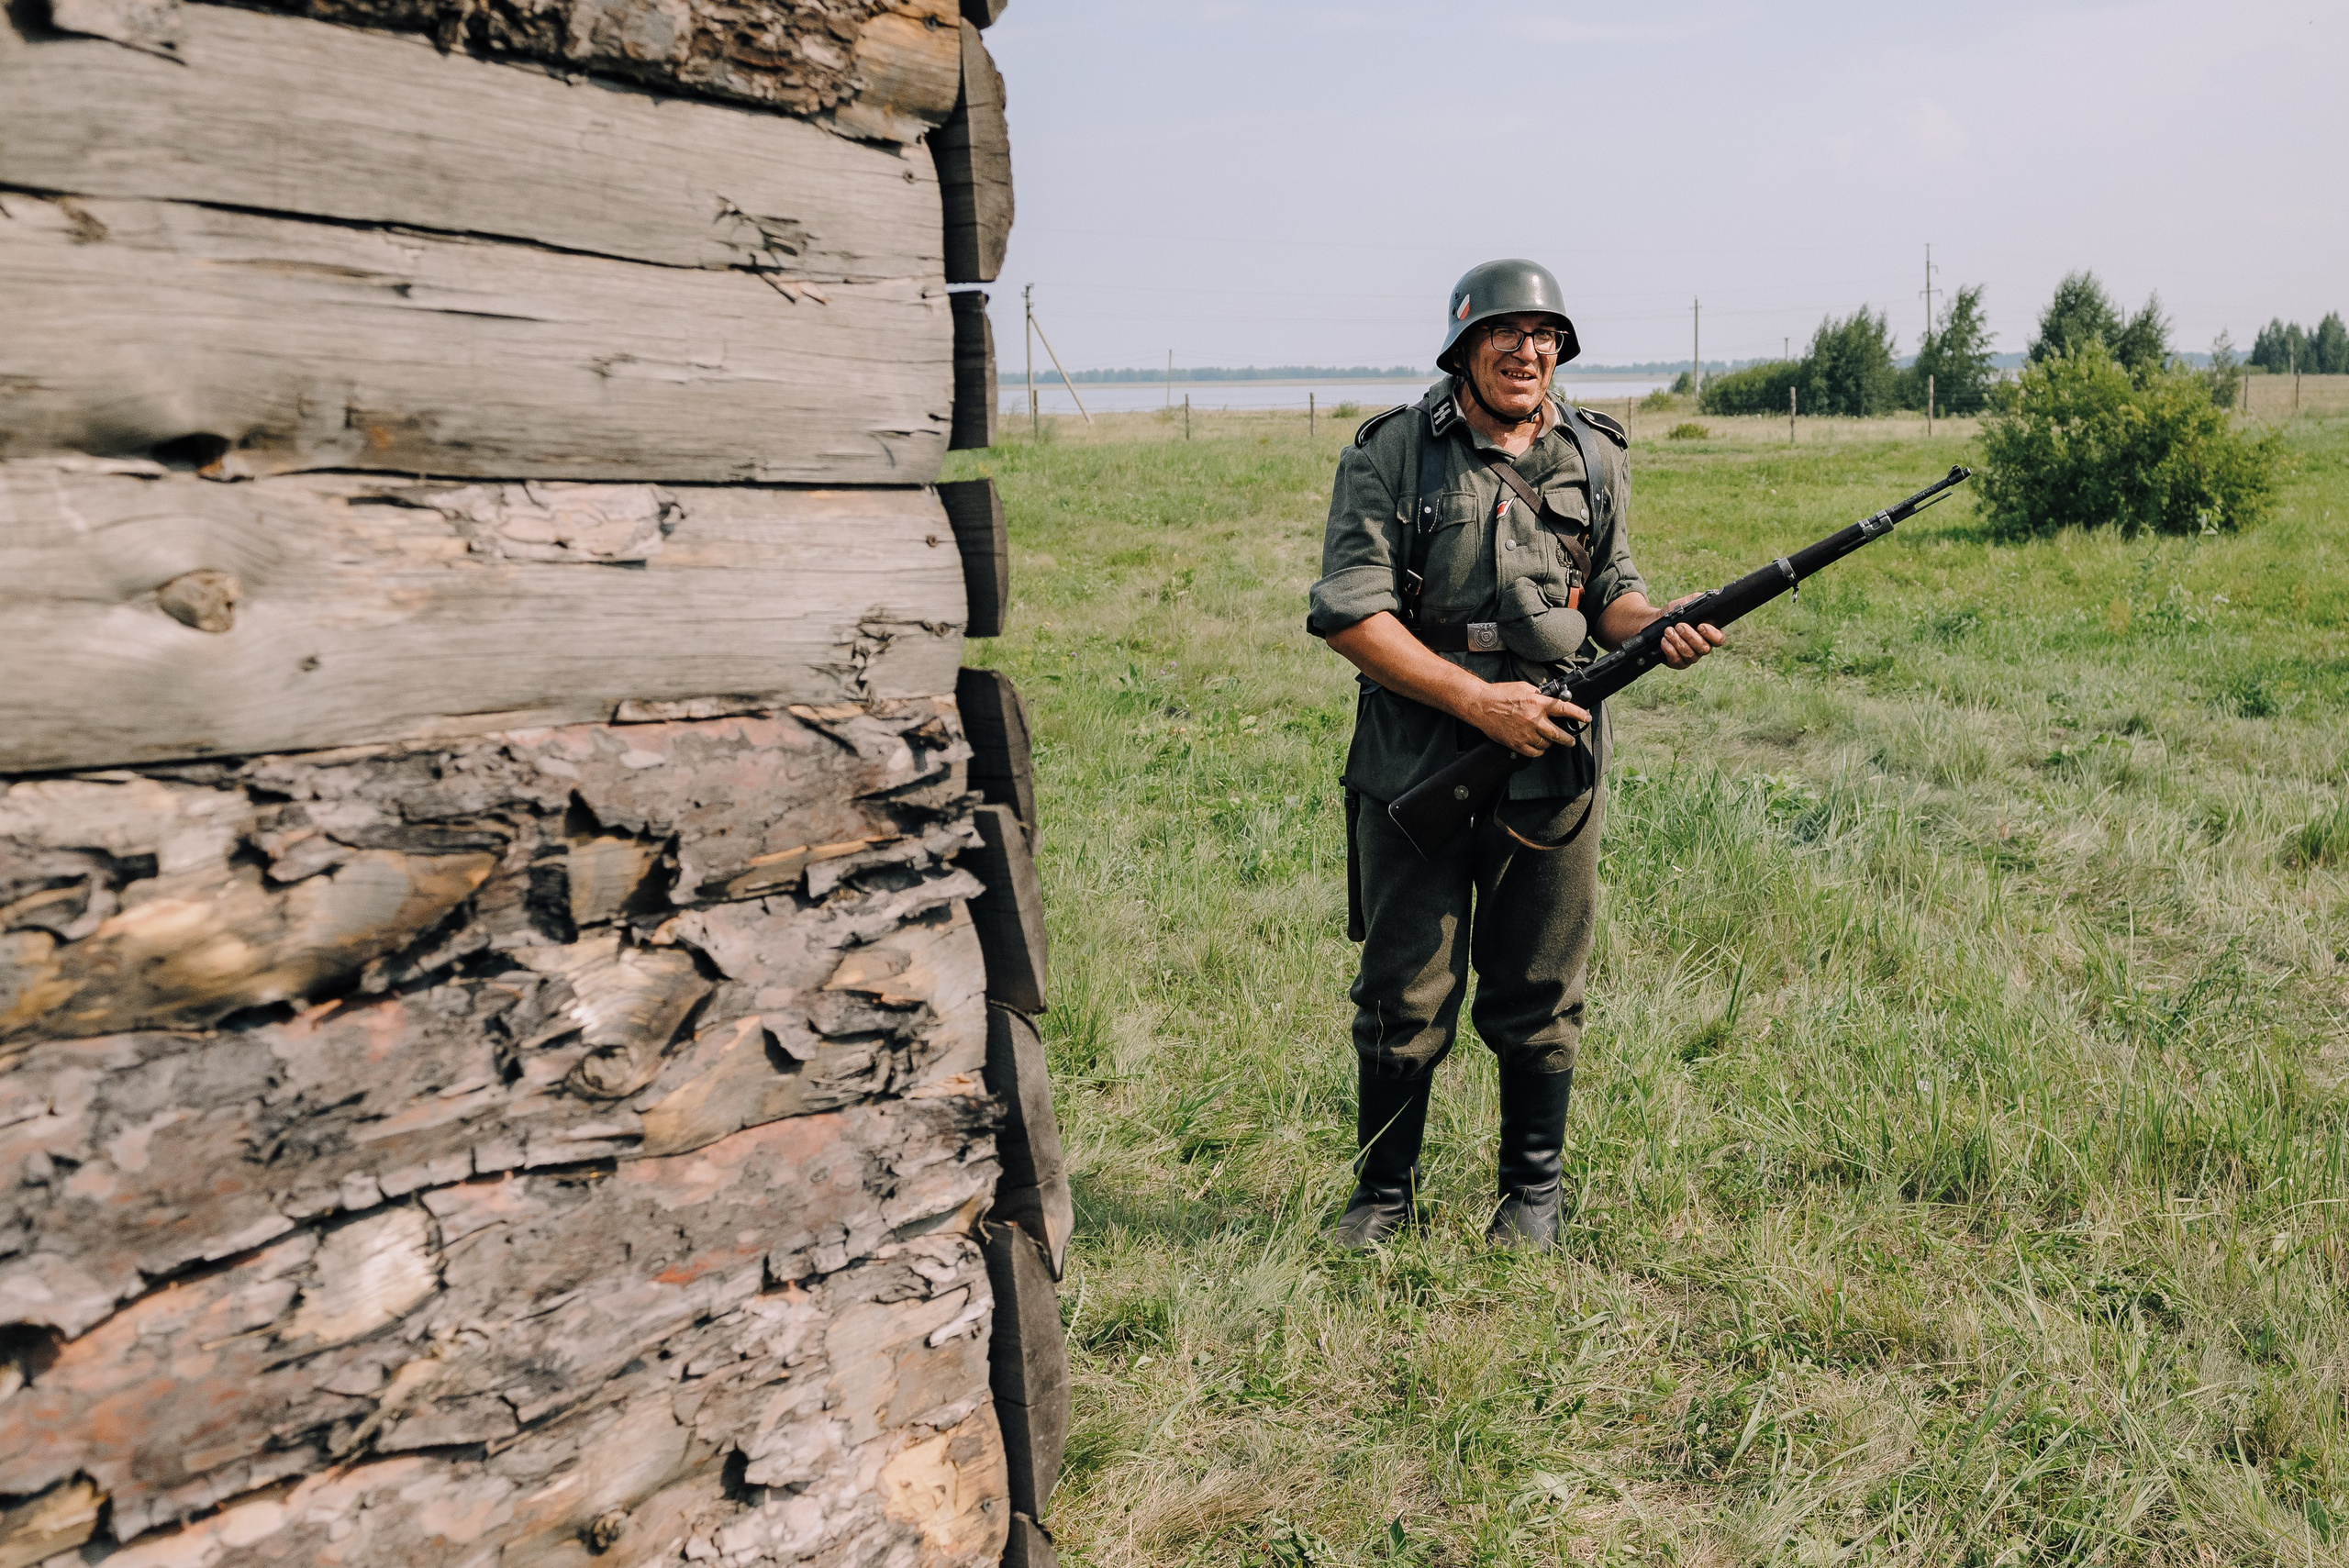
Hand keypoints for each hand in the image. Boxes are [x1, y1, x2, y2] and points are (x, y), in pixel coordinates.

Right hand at [1465, 681, 1590, 757]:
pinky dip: (1538, 751)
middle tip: (1571, 740)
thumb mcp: (1523, 687)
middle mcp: (1533, 719)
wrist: (1481, 705)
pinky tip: (1537, 746)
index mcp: (1537, 702)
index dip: (1578, 714)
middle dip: (1568, 739)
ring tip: (1546, 739)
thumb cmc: (1500, 694)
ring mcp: (1525, 733)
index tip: (1586, 718)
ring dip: (1549, 743)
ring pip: (1546, 745)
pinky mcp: (1516, 743)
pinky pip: (1534, 752)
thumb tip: (1549, 698)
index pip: (1564, 709)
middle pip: (1558, 734)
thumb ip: (1538, 694)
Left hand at [1656, 593, 1725, 668]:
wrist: (1653, 623)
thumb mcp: (1685, 603)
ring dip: (1678, 641)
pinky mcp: (1677, 663)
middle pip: (1704, 648)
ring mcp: (1690, 656)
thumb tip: (1714, 594)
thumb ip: (1699, 599)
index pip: (1719, 639)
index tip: (1701, 626)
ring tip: (1668, 631)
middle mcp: (1701, 647)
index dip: (1712, 634)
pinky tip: (1664, 641)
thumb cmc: (1672, 613)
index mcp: (1708, 633)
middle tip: (1679, 625)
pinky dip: (1670, 650)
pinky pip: (1677, 661)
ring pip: (1690, 654)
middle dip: (1690, 636)